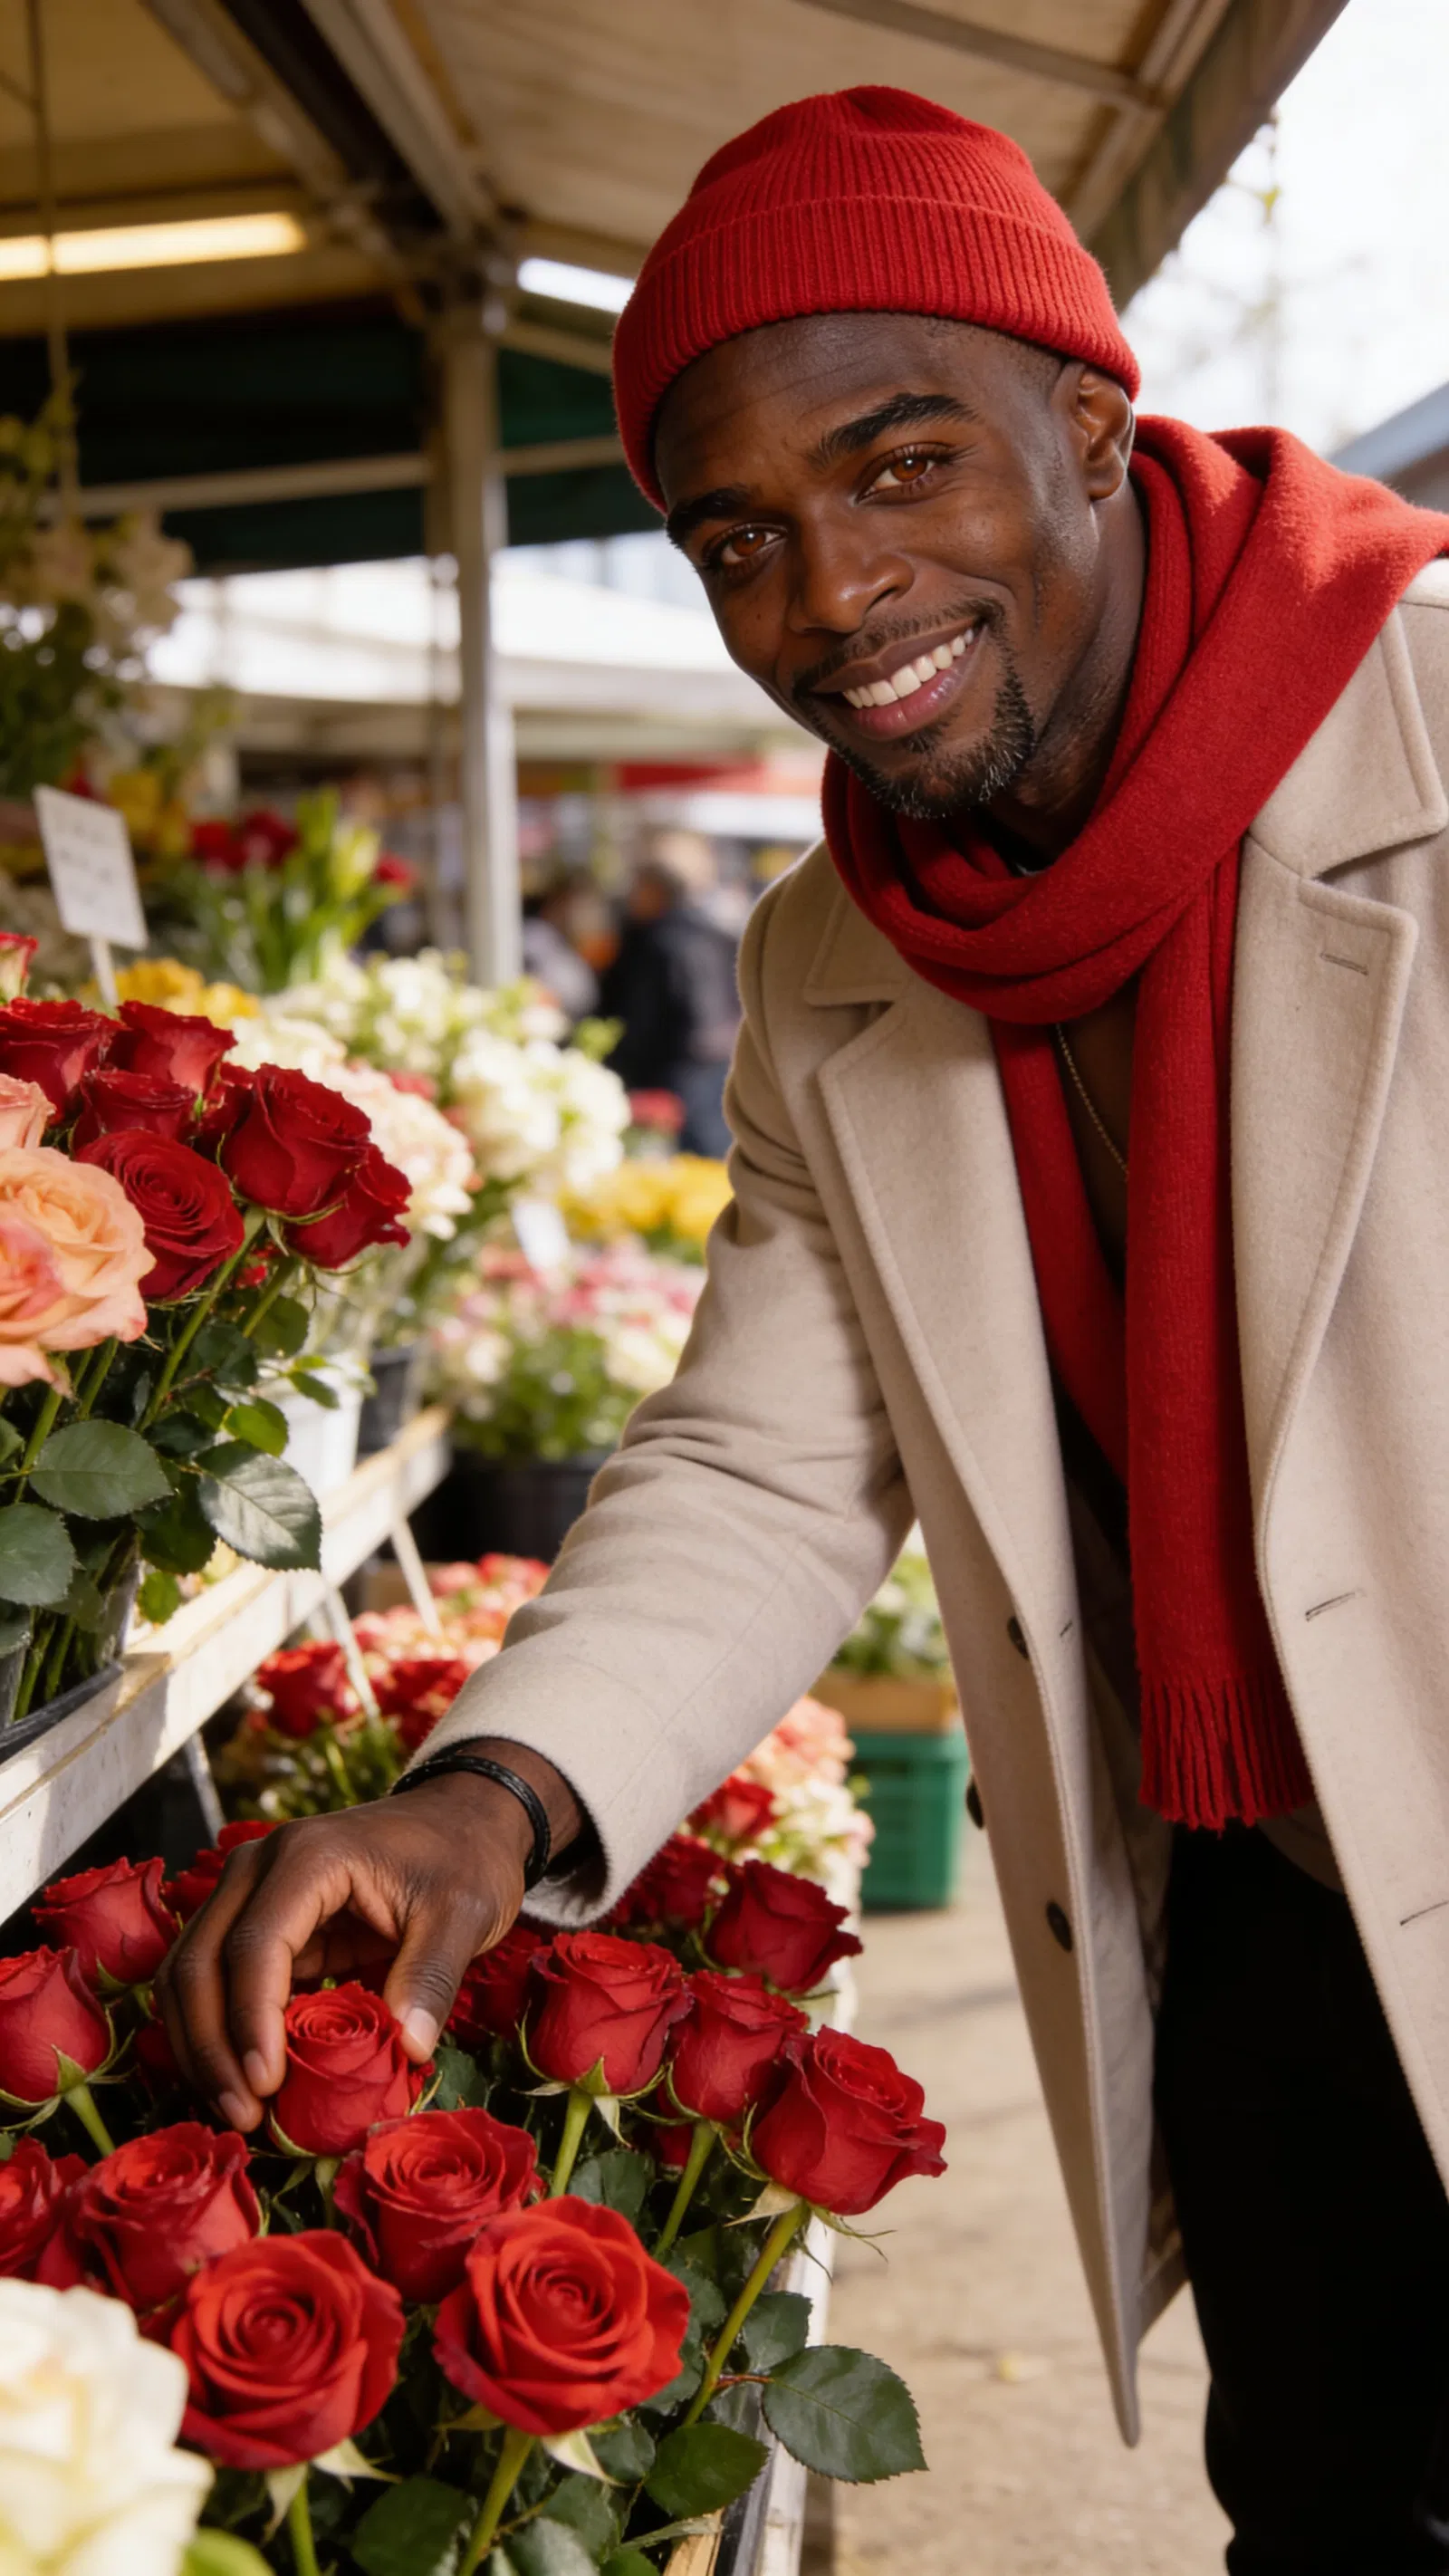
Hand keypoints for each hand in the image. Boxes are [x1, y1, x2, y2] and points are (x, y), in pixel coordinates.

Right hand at [155, 1749, 579, 2130]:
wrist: (461, 1819)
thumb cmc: (463, 1859)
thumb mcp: (464, 1914)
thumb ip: (432, 1978)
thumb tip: (407, 2050)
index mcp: (308, 1856)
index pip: (254, 1945)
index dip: (251, 2020)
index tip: (266, 2087)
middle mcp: (259, 1866)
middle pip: (199, 1962)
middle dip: (210, 2047)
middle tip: (243, 2117)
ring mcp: (248, 1891)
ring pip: (189, 1974)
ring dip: (201, 2046)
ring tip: (236, 2111)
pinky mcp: (256, 1922)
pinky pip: (215, 1980)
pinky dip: (217, 2032)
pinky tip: (241, 2082)